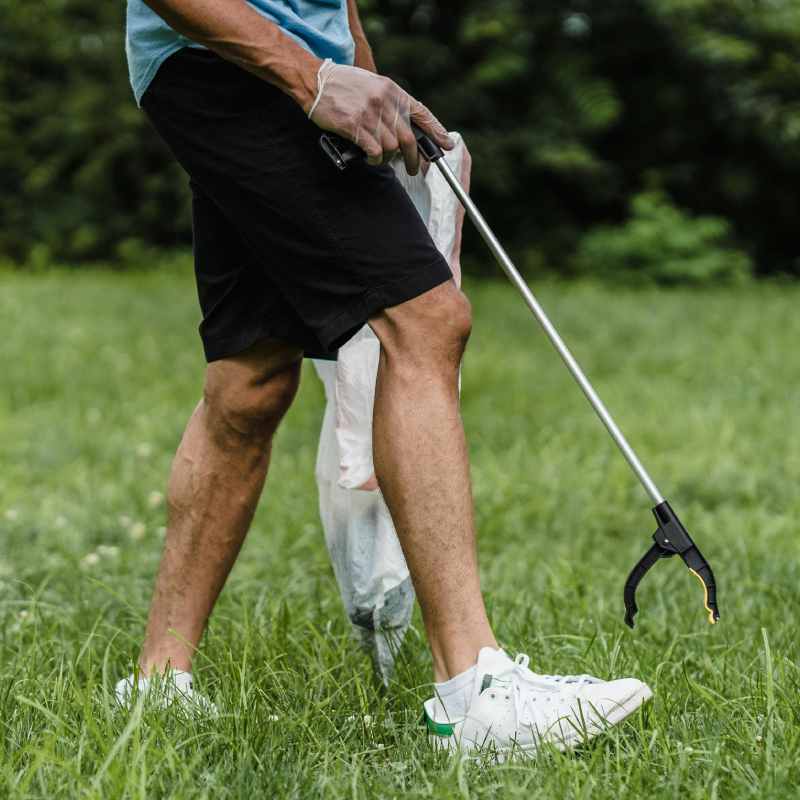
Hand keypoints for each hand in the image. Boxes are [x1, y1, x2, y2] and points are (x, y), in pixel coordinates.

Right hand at [308, 61, 452, 175]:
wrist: (316, 81)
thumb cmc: (344, 86)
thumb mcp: (374, 86)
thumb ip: (390, 104)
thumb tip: (405, 131)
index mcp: (393, 91)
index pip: (421, 113)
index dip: (436, 131)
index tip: (446, 144)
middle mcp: (385, 102)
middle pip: (409, 139)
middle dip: (414, 159)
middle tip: (414, 169)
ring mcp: (371, 114)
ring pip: (392, 148)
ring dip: (388, 159)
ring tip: (380, 158)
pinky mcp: (356, 126)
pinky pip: (375, 151)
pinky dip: (376, 159)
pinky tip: (370, 157)